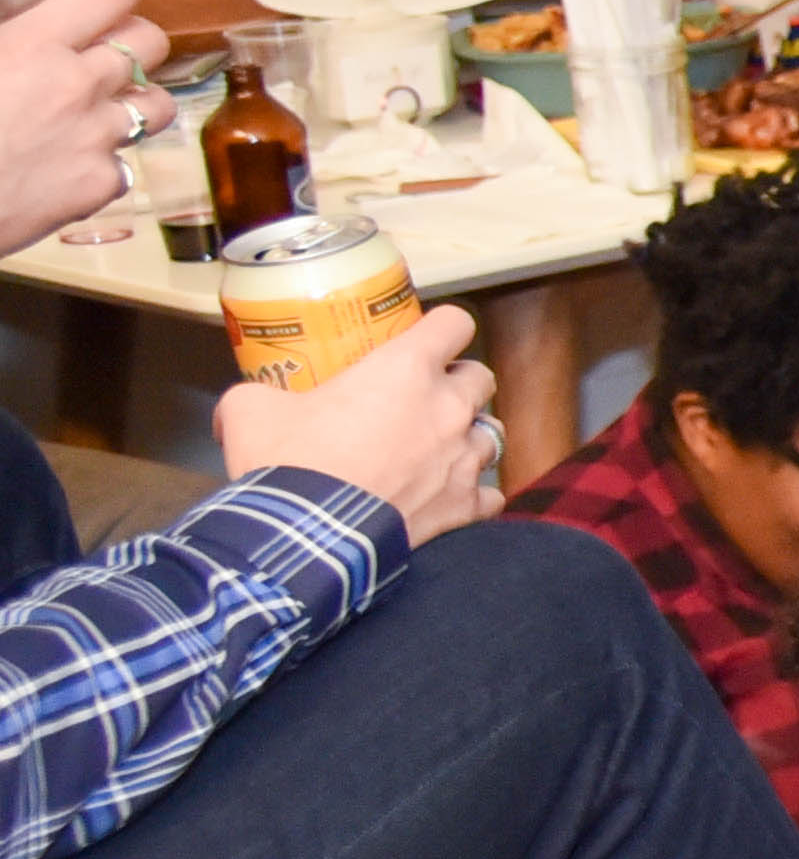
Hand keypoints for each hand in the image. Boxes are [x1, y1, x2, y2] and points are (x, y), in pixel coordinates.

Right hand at [0, 0, 161, 255]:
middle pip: (151, 42)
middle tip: (106, 52)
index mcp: (34, 44)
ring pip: (157, 104)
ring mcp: (95, 137)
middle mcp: (77, 85)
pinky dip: (104, 163)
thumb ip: (4, 36)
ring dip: (136, 101)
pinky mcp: (98, 185)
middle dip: (134, 40)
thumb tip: (15, 27)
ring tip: (102, 109)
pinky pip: (126, 164)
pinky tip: (70, 164)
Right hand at [218, 304, 497, 541]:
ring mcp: (462, 458)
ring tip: (442, 447)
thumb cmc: (286, 461)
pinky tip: (452, 496)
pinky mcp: (464, 505)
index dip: (441, 328)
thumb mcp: (251, 410)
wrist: (306, 535)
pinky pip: (490, 495)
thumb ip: (259, 393)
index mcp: (405, 368)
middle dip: (459, 382)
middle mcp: (447, 407)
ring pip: (492, 433)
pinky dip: (475, 495)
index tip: (424, 340)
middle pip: (481, 376)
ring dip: (470, 436)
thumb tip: (245, 404)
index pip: (453, 323)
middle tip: (425, 397)